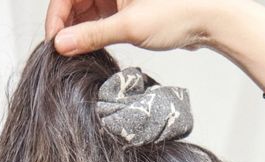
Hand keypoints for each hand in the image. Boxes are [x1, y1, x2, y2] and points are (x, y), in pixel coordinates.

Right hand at [45, 0, 221, 54]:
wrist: (209, 18)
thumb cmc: (177, 12)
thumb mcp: (129, 27)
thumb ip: (92, 36)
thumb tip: (63, 45)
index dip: (56, 18)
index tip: (55, 44)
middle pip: (74, 1)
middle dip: (67, 26)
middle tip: (65, 53)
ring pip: (87, 10)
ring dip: (81, 31)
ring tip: (79, 53)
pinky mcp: (127, 6)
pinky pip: (102, 16)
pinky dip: (95, 32)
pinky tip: (93, 48)